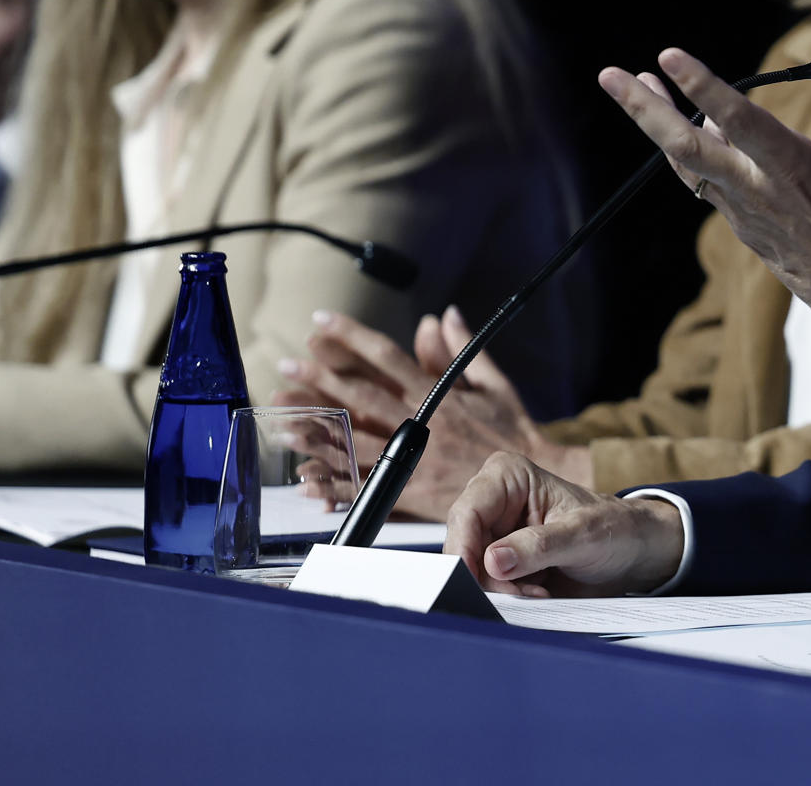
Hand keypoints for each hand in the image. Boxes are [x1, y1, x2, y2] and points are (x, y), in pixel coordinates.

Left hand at [276, 309, 588, 519]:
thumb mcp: (494, 384)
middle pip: (361, 398)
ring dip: (317, 433)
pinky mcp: (410, 494)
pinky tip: (309, 481)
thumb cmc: (512, 432)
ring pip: (356, 444)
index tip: (320, 321)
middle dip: (320, 380)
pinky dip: (336, 487)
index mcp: (437, 394)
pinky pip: (367, 490)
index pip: (386, 357)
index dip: (351, 336)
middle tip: (286, 366)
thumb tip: (442, 315)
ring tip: (284, 422)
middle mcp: (420, 425)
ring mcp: (413, 461)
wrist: (526, 486)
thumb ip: (462, 350)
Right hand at [446, 452, 684, 596]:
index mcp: (508, 475)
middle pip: (464, 546)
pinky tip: (537, 593)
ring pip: (472, 570)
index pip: (467, 513)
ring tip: (540, 591)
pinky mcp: (500, 560)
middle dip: (489, 577)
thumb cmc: (614, 528)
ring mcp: (494, 532)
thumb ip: (539, 546)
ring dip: (501, 590)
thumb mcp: (583, 535)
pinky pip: (486, 584)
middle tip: (525, 593)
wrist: (632, 551)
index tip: (478, 582)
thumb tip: (493, 560)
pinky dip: (508, 596)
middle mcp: (493, 500)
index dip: (466, 551)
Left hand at [597, 28, 810, 337]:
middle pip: (686, 148)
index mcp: (796, 170)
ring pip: (688, 163)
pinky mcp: (741, 225)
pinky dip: (687, 148)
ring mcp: (743, 211)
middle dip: (645, 110)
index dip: (703, 88)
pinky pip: (703, 180)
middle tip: (609, 75)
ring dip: (658, 123)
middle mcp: (759, 190)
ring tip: (634, 82)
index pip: (741, 121)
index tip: (670, 55)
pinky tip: (678, 121)